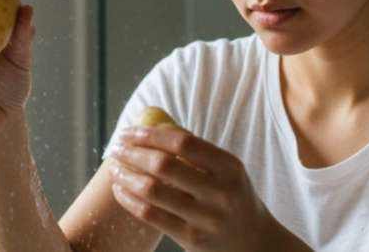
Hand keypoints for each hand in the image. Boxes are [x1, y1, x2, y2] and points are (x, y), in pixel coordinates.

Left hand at [108, 126, 309, 251]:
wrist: (254, 243)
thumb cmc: (232, 197)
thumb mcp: (228, 171)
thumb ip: (197, 152)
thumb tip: (153, 127)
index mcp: (229, 167)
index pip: (183, 141)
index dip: (151, 134)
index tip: (129, 131)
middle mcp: (220, 192)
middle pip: (164, 164)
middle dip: (133, 152)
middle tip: (116, 147)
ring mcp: (205, 218)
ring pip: (153, 191)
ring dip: (126, 175)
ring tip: (114, 167)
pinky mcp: (191, 239)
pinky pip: (151, 215)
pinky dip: (130, 200)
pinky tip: (120, 190)